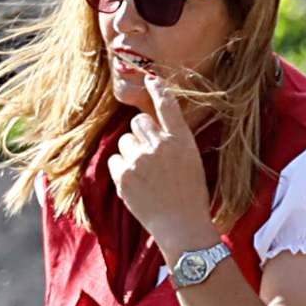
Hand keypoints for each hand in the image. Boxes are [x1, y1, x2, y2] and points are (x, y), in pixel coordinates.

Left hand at [105, 78, 218, 256]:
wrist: (182, 226)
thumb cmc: (190, 195)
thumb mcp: (191, 161)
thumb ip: (174, 141)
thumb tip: (151, 127)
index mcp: (182, 140)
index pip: (167, 107)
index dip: (158, 90)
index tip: (150, 79)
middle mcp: (160, 145)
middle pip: (138, 122)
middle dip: (141, 134)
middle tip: (151, 156)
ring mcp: (140, 160)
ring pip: (125, 141)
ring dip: (131, 153)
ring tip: (146, 175)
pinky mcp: (125, 176)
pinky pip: (115, 160)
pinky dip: (122, 170)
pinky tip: (137, 184)